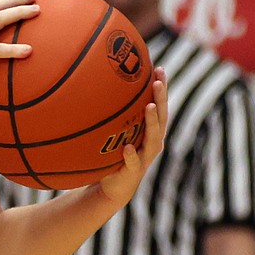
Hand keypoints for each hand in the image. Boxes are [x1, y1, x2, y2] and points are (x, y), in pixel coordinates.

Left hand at [97, 67, 167, 203]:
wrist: (112, 187)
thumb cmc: (113, 155)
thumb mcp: (114, 133)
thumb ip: (111, 115)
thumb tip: (93, 86)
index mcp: (150, 132)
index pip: (159, 106)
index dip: (161, 88)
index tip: (159, 68)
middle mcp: (152, 142)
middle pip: (162, 118)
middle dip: (161, 99)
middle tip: (158, 81)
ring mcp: (145, 157)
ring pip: (153, 138)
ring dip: (152, 122)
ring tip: (149, 107)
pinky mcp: (133, 171)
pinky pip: (133, 162)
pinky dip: (131, 155)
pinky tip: (128, 147)